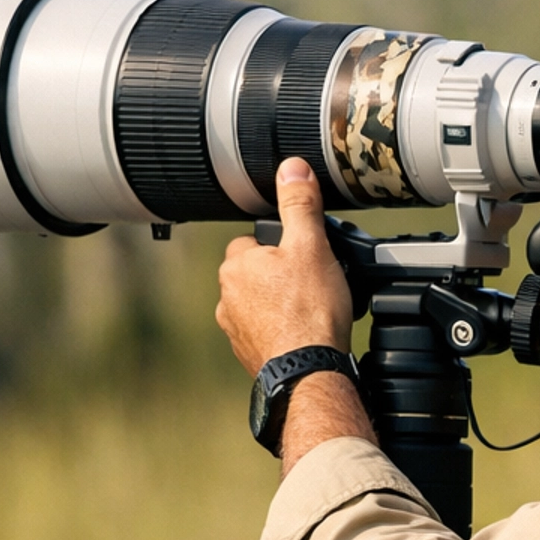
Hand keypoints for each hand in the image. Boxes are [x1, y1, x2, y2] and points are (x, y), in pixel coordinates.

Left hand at [216, 158, 354, 375]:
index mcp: (236, 265)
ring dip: (279, 304)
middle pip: (256, 272)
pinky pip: (264, 332)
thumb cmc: (309, 311)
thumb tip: (292, 168)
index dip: (282, 244)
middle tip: (312, 283)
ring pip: (259, 303)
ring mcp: (235, 329)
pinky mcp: (248, 354)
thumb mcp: (311, 245)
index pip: (253, 240)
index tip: (303, 255)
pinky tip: (304, 333)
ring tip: (311, 310)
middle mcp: (227, 297)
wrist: (309, 371)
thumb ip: (300, 205)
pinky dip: (281, 331)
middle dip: (280, 275)